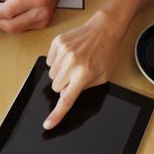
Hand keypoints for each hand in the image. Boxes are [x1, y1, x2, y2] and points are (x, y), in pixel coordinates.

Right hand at [43, 11, 125, 129]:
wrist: (104, 29)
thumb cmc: (106, 52)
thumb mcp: (102, 76)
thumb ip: (84, 88)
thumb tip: (67, 94)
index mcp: (84, 74)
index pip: (66, 100)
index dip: (56, 115)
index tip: (48, 124)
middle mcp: (71, 63)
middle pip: (56, 87)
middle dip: (64, 85)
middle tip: (75, 76)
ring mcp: (63, 51)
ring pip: (51, 74)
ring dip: (60, 73)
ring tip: (74, 63)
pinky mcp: (57, 42)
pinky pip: (49, 60)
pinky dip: (57, 61)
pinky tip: (69, 55)